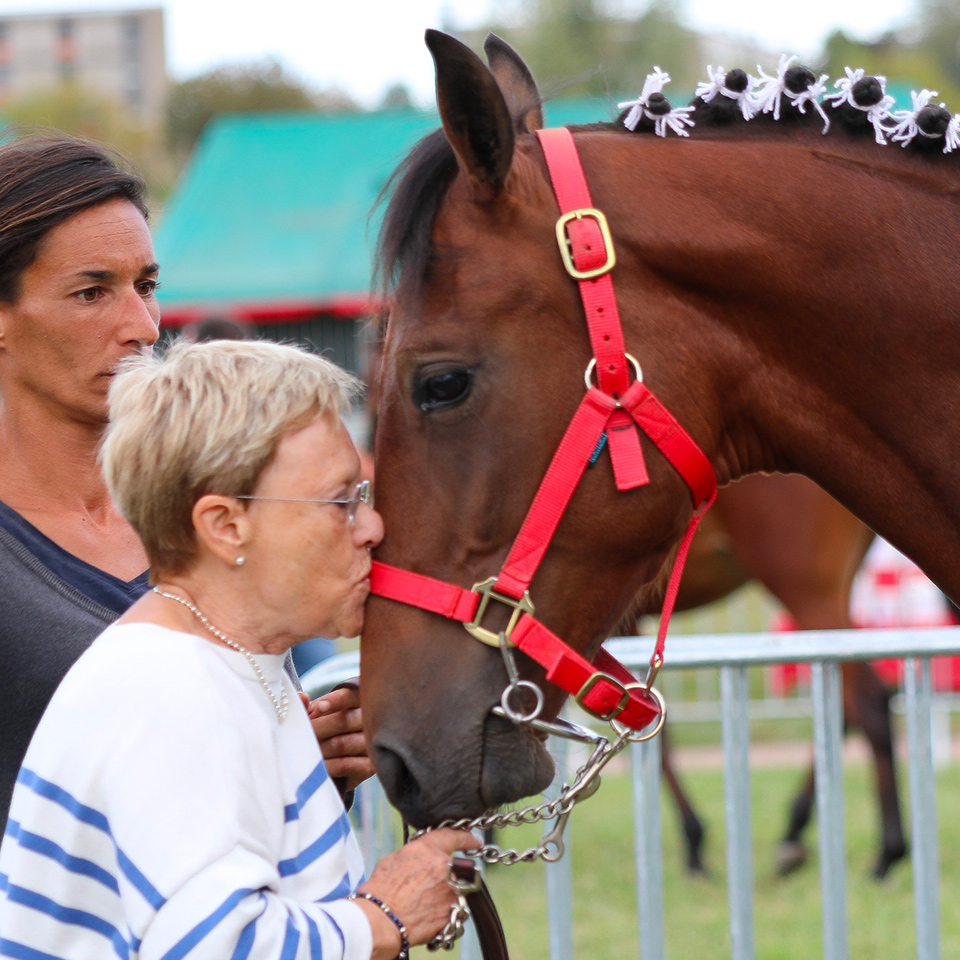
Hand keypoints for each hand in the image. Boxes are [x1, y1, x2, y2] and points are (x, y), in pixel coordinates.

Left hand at [300, 687, 374, 790]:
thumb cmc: (324, 728)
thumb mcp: (317, 713)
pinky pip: (345, 765)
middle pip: (343, 721)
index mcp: (358, 701)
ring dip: (318, 748)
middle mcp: (370, 720)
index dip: (336, 701)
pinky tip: (315, 765)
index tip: (319, 707)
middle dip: (317, 728)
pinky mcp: (369, 766)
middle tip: (298, 735)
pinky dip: (327, 765)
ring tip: (302, 750)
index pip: (350, 696)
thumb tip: (302, 698)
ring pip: (341, 744)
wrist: (336, 760)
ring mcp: (371, 744)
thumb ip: (308, 705)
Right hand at [356, 827, 479, 957]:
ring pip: (456, 889)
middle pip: (457, 866)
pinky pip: (452, 908)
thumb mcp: (393, 859)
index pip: (454, 836)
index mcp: (429, 850)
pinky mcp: (451, 913)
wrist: (379, 922)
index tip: (474, 841)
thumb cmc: (381, 891)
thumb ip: (415, 853)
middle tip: (431, 884)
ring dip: (445, 893)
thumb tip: (422, 855)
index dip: (466, 838)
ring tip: (423, 903)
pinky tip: (426, 915)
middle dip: (449, 874)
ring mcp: (450, 892)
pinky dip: (443, 911)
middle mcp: (445, 868)